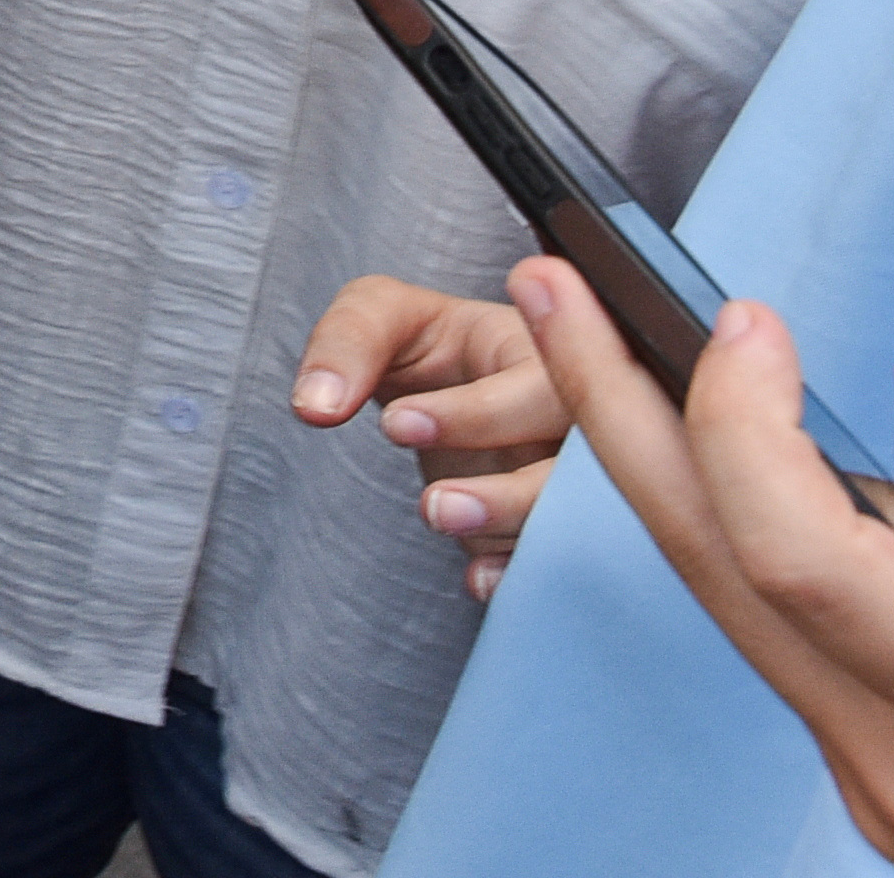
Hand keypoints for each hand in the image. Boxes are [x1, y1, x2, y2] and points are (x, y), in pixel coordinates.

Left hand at [298, 274, 573, 596]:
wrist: (447, 387)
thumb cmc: (423, 339)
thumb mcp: (381, 313)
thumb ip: (348, 343)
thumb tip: (315, 403)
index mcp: (545, 353)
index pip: (538, 387)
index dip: (475, 415)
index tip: (398, 424)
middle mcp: (576, 420)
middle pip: (578, 470)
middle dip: (511, 495)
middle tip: (434, 505)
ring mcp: (571, 479)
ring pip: (572, 523)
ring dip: (510, 534)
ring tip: (441, 521)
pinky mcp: (555, 524)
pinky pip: (559, 559)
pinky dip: (520, 572)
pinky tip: (478, 579)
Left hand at [520, 265, 893, 877]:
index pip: (802, 563)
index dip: (745, 425)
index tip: (740, 319)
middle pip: (726, 576)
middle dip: (622, 419)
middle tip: (551, 293)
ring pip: (758, 607)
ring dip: (695, 466)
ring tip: (619, 338)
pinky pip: (825, 638)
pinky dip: (819, 532)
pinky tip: (875, 444)